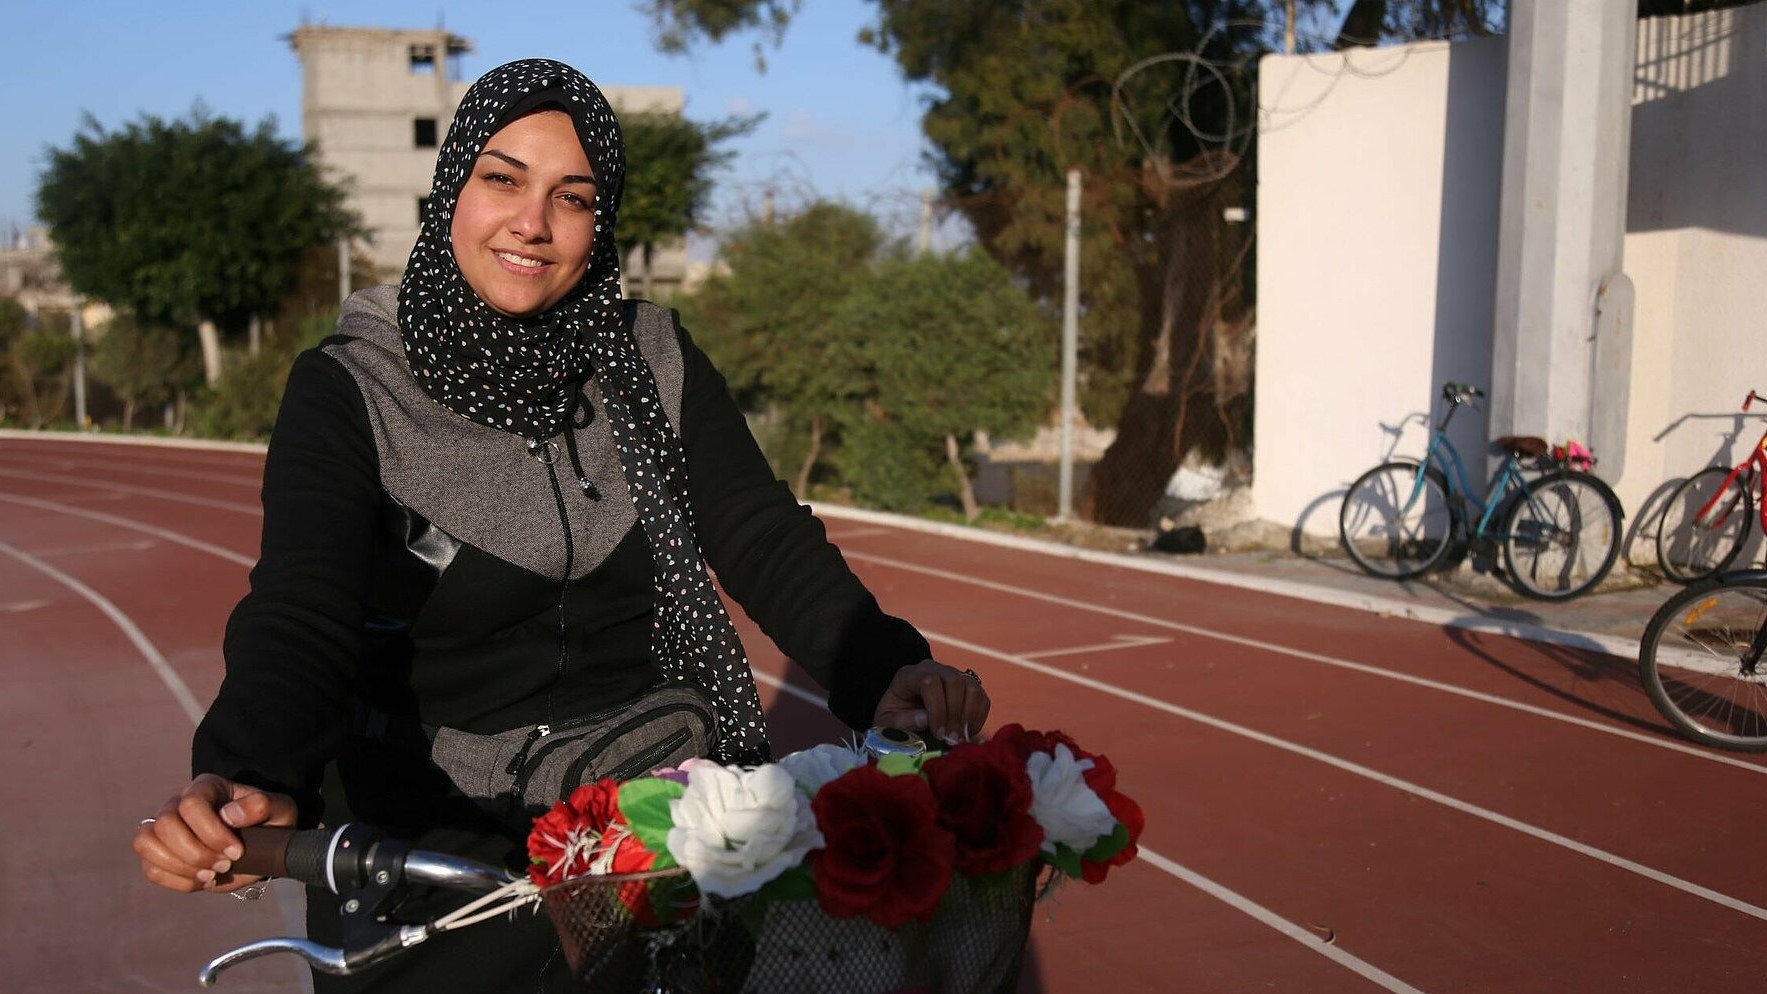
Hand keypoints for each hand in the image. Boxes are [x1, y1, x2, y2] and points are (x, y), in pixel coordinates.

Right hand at [132, 774, 297, 894]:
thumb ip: (262, 805)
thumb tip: (229, 815)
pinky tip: (201, 881)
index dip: (212, 833)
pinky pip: (150, 868)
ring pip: (146, 844)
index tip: (237, 851)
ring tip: (210, 875)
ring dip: (179, 867)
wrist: (260, 844)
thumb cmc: (268, 822)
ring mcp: (162, 828)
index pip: (192, 805)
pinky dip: (175, 881)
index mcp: (206, 787)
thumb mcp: (279, 810)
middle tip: (224, 865)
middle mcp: (177, 803)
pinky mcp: (158, 854)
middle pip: (165, 825)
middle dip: (195, 853)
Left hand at [872, 659, 989, 744]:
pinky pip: (982, 698)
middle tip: (951, 739)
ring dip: (968, 716)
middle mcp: (933, 669)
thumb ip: (902, 722)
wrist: (904, 715)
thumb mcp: (887, 723)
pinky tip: (967, 732)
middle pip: (954, 681)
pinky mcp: (968, 687)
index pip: (929, 682)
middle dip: (955, 714)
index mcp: (909, 675)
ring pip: (971, 687)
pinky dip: (978, 717)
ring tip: (959, 737)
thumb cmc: (894, 720)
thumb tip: (926, 719)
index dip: (937, 709)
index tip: (938, 733)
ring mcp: (953, 675)